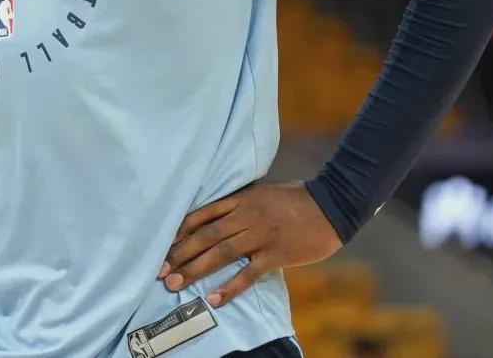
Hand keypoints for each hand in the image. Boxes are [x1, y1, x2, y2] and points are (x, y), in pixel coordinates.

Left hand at [159, 180, 341, 307]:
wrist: (332, 204)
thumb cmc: (297, 198)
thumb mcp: (263, 194)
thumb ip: (241, 205)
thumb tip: (218, 216)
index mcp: (242, 200)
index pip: (202, 214)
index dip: (180, 230)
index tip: (163, 244)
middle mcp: (246, 216)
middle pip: (206, 236)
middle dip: (180, 254)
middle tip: (160, 270)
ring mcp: (261, 235)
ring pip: (221, 253)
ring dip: (195, 269)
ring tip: (174, 283)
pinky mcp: (276, 254)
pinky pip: (249, 273)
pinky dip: (230, 287)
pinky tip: (214, 299)